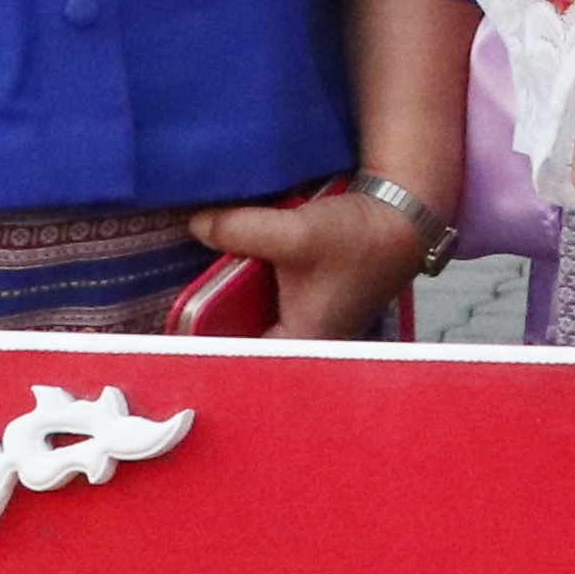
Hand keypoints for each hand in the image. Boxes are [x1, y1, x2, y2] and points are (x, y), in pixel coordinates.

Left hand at [192, 178, 438, 340]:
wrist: (405, 213)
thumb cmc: (361, 236)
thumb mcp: (296, 233)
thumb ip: (240, 230)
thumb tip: (197, 226)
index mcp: (305, 340)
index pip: (241, 360)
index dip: (205, 348)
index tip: (170, 337)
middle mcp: (307, 339)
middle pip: (245, 343)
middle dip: (214, 325)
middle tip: (173, 312)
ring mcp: (310, 320)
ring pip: (255, 322)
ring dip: (230, 308)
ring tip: (192, 295)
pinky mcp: (310, 300)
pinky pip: (266, 305)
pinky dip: (246, 294)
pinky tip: (228, 276)